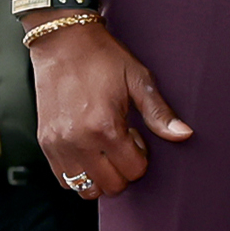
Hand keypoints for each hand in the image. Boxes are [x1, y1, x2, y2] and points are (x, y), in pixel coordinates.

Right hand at [29, 20, 190, 200]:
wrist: (62, 41)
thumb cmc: (103, 58)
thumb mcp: (138, 80)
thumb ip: (159, 113)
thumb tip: (184, 135)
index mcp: (104, 127)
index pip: (133, 170)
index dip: (141, 156)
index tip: (135, 135)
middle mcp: (78, 141)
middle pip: (111, 185)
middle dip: (123, 170)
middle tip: (121, 142)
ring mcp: (58, 144)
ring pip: (86, 189)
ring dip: (101, 176)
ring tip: (103, 148)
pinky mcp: (45, 142)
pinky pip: (64, 179)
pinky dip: (79, 174)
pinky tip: (87, 150)